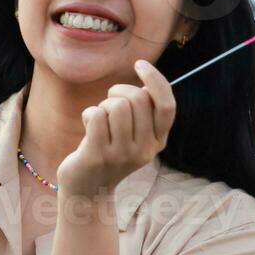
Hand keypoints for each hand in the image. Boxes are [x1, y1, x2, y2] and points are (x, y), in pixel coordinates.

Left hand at [57, 59, 176, 198]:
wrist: (87, 190)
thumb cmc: (110, 151)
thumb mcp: (134, 135)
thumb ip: (144, 112)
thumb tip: (149, 80)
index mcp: (158, 141)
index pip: (167, 105)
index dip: (156, 79)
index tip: (139, 63)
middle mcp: (145, 150)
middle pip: (138, 99)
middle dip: (118, 91)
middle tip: (108, 103)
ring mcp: (121, 155)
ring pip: (117, 105)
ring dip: (103, 104)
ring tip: (99, 119)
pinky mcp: (98, 157)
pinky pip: (96, 115)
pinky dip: (88, 113)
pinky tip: (88, 126)